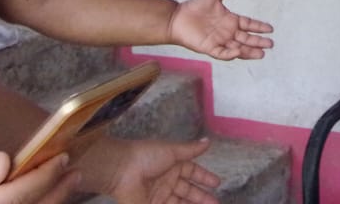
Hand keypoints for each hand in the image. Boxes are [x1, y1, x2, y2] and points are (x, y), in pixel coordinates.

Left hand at [102, 138, 218, 203]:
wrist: (122, 170)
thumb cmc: (148, 156)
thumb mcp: (172, 151)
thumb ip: (190, 150)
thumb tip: (208, 142)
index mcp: (173, 165)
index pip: (193, 172)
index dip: (204, 177)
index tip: (217, 184)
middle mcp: (168, 181)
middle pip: (188, 191)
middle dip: (202, 197)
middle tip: (216, 203)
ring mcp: (160, 196)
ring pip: (181, 202)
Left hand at [167, 0, 273, 59]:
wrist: (176, 17)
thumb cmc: (193, 6)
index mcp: (230, 20)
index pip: (248, 24)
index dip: (259, 27)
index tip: (270, 29)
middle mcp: (227, 32)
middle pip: (246, 38)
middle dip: (258, 42)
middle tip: (270, 44)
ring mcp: (219, 41)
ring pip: (238, 48)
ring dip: (249, 51)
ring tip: (261, 54)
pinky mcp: (209, 48)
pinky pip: (222, 53)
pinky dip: (231, 53)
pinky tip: (239, 51)